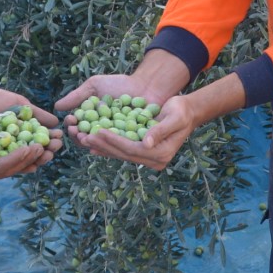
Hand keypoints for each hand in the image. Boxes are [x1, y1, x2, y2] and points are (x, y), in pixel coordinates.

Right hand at [0, 119, 48, 181]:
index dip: (16, 159)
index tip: (31, 148)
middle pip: (9, 168)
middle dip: (28, 159)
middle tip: (45, 147)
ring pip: (11, 164)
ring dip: (29, 158)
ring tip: (46, 149)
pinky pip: (6, 157)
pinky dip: (20, 152)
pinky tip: (33, 148)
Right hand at [55, 50, 189, 140]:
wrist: (146, 85)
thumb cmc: (120, 84)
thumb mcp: (95, 86)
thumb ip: (77, 96)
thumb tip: (57, 107)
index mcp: (92, 123)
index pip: (78, 130)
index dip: (72, 127)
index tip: (70, 122)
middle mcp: (103, 134)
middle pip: (88, 141)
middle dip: (80, 137)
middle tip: (77, 132)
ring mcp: (117, 140)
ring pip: (103, 145)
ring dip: (94, 142)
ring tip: (89, 136)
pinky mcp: (132, 144)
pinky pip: (120, 147)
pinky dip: (112, 144)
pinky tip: (107, 140)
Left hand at [74, 93, 198, 170]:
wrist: (187, 113)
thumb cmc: (181, 111)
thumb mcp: (174, 118)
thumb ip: (160, 130)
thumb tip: (146, 143)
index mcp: (162, 154)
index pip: (132, 149)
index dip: (114, 141)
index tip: (97, 132)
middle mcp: (155, 160)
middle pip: (124, 154)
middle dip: (104, 145)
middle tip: (85, 137)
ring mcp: (149, 158)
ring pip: (122, 154)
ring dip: (103, 148)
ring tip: (85, 141)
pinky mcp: (144, 152)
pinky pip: (124, 151)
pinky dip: (110, 147)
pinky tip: (95, 145)